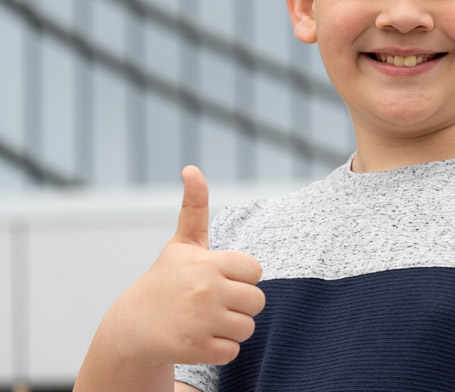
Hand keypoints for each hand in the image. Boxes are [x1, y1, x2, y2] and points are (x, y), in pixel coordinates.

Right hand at [107, 166, 264, 366]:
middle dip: (239, 305)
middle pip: (257, 302)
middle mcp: (206, 289)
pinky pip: (232, 351)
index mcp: (209, 262)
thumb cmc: (167, 280)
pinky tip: (198, 339)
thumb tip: (191, 168)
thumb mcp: (182, 243)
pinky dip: (219, 349)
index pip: (255, 271)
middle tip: (213, 304)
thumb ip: (195, 206)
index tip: (218, 279)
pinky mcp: (196, 349)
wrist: (133, 326)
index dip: (240, 278)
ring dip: (231, 328)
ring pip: (247, 328)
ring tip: (205, 321)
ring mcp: (201, 320)